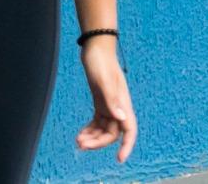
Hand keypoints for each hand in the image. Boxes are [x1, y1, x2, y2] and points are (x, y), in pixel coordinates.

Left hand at [76, 36, 137, 162]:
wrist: (95, 48)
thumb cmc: (100, 62)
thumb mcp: (103, 80)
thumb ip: (111, 99)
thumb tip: (120, 119)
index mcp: (122, 104)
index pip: (129, 130)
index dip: (126, 146)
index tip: (119, 159)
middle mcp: (118, 107)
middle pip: (112, 133)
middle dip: (98, 142)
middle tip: (81, 145)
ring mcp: (109, 105)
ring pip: (103, 129)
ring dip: (92, 138)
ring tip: (77, 142)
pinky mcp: (100, 102)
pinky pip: (97, 122)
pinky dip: (90, 130)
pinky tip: (80, 134)